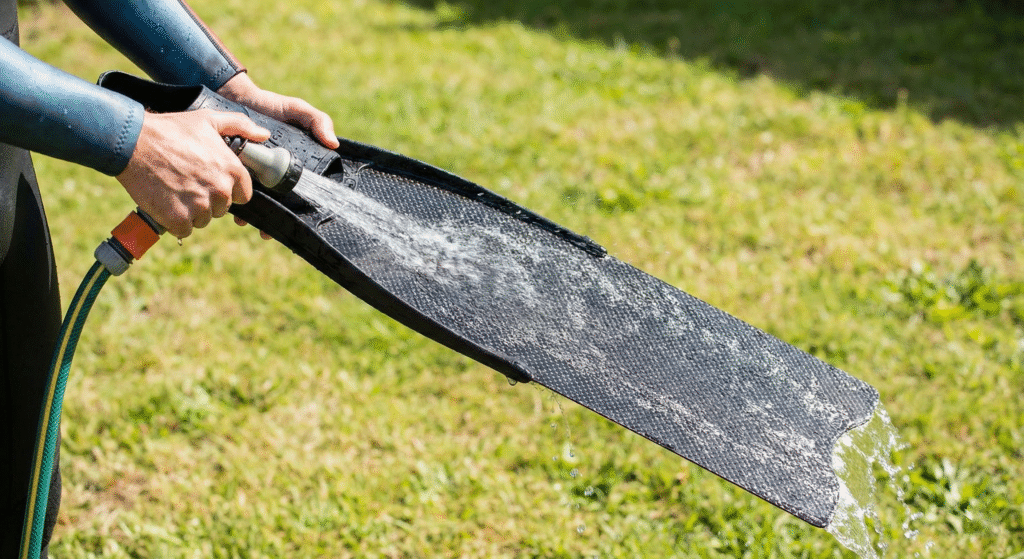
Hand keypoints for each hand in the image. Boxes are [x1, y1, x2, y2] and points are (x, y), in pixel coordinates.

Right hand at [116, 109, 269, 238]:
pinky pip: (184, 229)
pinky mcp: (178, 218)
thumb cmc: (170, 129)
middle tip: (187, 182)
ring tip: (174, 189)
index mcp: (231, 170)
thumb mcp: (209, 119)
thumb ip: (240, 125)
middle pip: (221, 209)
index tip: (209, 182)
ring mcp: (199, 206)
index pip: (242, 195)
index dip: (226, 190)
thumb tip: (263, 135)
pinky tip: (166, 203)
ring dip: (190, 211)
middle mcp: (220, 190)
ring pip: (203, 220)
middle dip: (207, 200)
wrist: (133, 142)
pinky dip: (175, 221)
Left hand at [216, 73, 339, 237]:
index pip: (300, 189)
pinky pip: (237, 191)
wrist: (236, 98)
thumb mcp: (298, 110)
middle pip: (279, 202)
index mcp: (292, 164)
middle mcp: (274, 173)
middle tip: (268, 231)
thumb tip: (333, 144)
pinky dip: (238, 205)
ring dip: (256, 216)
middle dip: (275, 219)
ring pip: (259, 201)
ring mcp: (255, 174)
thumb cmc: (272, 105)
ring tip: (251, 224)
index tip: (298, 219)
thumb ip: (318, 121)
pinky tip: (238, 214)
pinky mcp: (236, 171)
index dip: (300, 207)